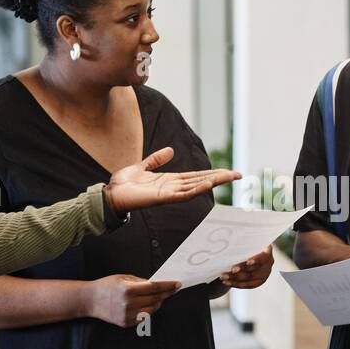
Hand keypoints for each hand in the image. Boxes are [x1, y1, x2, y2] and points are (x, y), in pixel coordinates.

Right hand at [88, 274, 179, 326]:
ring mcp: (127, 315)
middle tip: (173, 290)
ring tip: (160, 297)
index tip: (177, 284)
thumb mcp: (123, 278)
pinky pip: (144, 317)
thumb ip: (141, 281)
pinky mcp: (126, 323)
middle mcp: (128, 304)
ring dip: (159, 303)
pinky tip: (149, 304)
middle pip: (155, 299)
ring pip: (152, 310)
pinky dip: (149, 310)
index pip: (154, 288)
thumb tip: (157, 285)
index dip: (167, 286)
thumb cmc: (106, 286)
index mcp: (128, 290)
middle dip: (166, 294)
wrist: (90, 300)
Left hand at [106, 147, 239, 212]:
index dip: (213, 173)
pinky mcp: (163, 198)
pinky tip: (208, 183)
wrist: (110, 194)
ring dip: (213, 182)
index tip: (228, 171)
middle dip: (220, 178)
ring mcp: (169, 193)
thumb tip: (170, 150)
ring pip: (197, 187)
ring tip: (229, 176)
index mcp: (170, 180)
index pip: (197, 176)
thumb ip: (155, 159)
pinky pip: (184, 194)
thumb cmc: (123, 184)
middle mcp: (173, 187)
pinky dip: (197, 189)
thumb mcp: (142, 166)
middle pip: (202, 181)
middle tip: (238, 175)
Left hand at [219, 245, 273, 288]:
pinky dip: (236, 283)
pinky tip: (227, 282)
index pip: (263, 257)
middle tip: (231, 269)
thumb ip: (245, 241)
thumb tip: (233, 237)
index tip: (248, 262)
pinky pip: (247, 285)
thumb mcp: (250, 240)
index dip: (256, 260)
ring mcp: (264, 274)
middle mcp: (267, 264)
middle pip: (254, 270)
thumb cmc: (249, 243)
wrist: (253, 252)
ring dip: (235, 278)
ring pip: (249, 279)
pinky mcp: (258, 282)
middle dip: (241, 270)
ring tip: (224, 276)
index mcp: (267, 252)